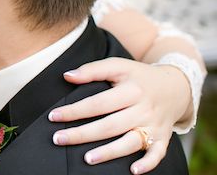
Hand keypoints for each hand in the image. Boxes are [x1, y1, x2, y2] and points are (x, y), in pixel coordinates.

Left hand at [47, 57, 190, 173]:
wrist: (175, 86)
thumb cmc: (138, 76)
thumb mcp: (118, 65)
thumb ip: (92, 70)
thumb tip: (67, 76)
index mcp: (131, 90)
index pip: (98, 103)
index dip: (75, 110)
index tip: (54, 116)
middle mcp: (143, 109)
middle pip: (110, 125)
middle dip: (82, 134)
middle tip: (59, 139)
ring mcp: (154, 125)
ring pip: (130, 142)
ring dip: (109, 152)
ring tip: (87, 159)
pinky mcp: (163, 138)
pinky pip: (157, 154)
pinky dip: (147, 163)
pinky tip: (132, 170)